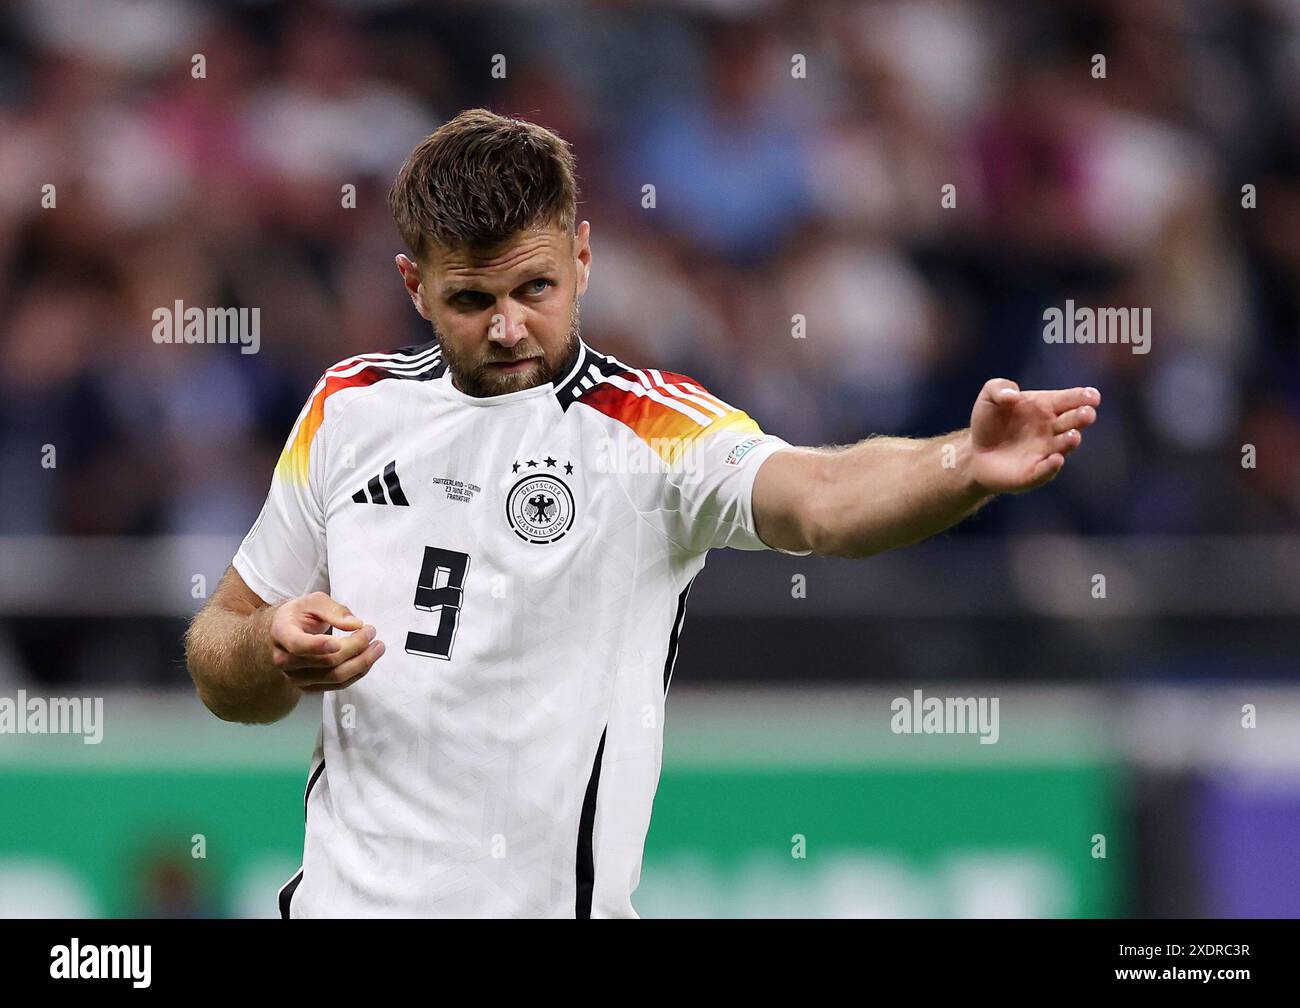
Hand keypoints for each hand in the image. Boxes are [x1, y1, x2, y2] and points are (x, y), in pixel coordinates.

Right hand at [267, 591, 385, 692]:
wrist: (285, 634)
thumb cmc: (300, 614)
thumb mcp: (314, 602)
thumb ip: (334, 610)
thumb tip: (355, 624)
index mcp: (282, 633)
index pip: (298, 645)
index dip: (318, 646)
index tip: (339, 641)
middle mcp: (285, 660)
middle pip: (326, 661)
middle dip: (355, 647)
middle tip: (372, 631)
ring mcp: (296, 677)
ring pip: (335, 677)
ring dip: (362, 663)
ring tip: (378, 647)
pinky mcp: (309, 687)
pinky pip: (338, 684)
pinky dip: (358, 672)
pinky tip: (368, 658)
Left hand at [967, 379, 1100, 494]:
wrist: (974, 453)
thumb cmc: (988, 422)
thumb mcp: (989, 397)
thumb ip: (999, 388)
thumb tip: (1012, 396)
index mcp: (1047, 406)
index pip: (1071, 399)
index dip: (1084, 397)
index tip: (1092, 396)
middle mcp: (1052, 429)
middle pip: (1074, 421)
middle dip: (1082, 417)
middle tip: (1087, 414)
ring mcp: (1046, 451)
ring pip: (1065, 446)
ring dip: (1070, 441)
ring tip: (1073, 436)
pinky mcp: (1035, 473)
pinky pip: (1047, 470)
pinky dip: (1052, 466)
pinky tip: (1056, 460)